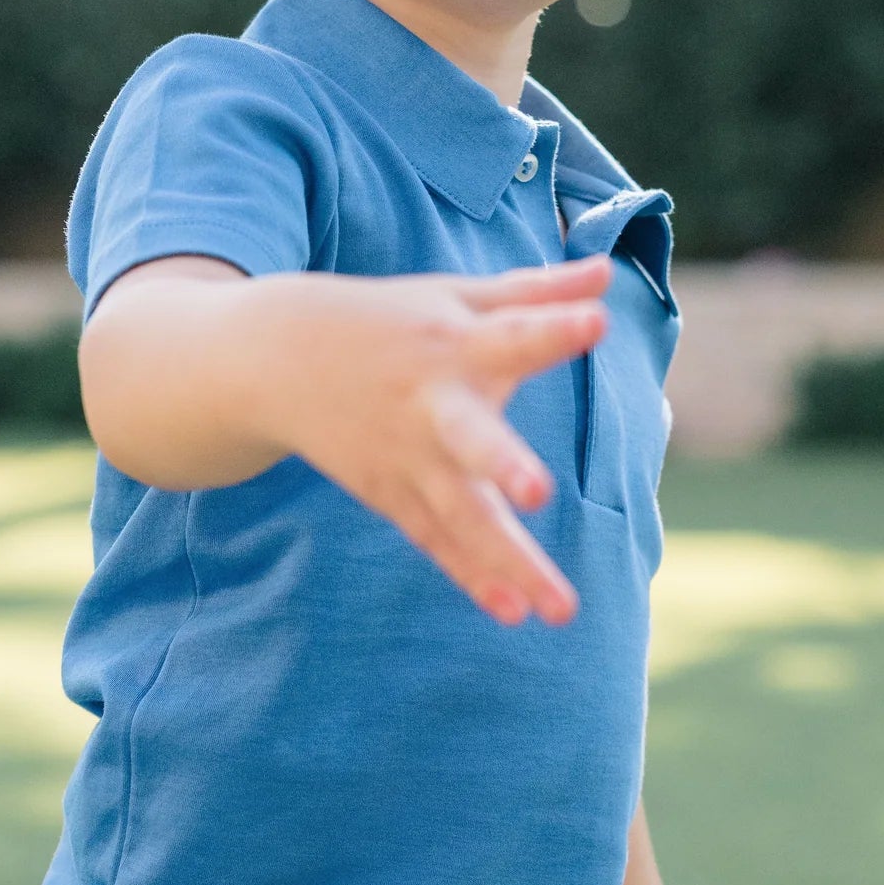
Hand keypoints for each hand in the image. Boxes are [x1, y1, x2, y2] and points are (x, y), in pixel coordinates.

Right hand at [261, 257, 611, 627]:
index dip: (554, 328)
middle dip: (501, 465)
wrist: (276, 359)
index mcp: (456, 344)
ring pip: (463, 517)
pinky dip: (473, 577)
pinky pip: (439, 543)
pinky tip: (513, 613)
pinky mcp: (393, 497)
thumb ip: (535, 292)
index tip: (596, 322)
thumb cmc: (388, 321)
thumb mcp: (455, 297)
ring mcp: (410, 460)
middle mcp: (433, 407)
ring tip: (562, 610)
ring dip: (510, 562)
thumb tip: (607, 271)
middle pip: (470, 441)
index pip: (513, 335)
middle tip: (538, 493)